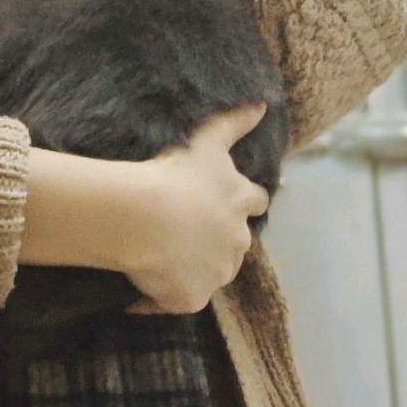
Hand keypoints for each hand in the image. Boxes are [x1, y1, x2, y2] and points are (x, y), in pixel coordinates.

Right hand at [119, 104, 270, 313]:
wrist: (144, 217)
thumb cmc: (173, 174)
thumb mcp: (207, 141)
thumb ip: (235, 122)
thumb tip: (264, 105)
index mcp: (240, 202)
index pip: (255, 201)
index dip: (242, 202)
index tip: (227, 202)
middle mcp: (236, 241)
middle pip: (237, 243)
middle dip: (220, 238)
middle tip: (188, 231)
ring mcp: (216, 274)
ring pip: (212, 274)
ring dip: (197, 268)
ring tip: (164, 258)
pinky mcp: (191, 299)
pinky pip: (178, 301)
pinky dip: (163, 296)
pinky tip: (141, 291)